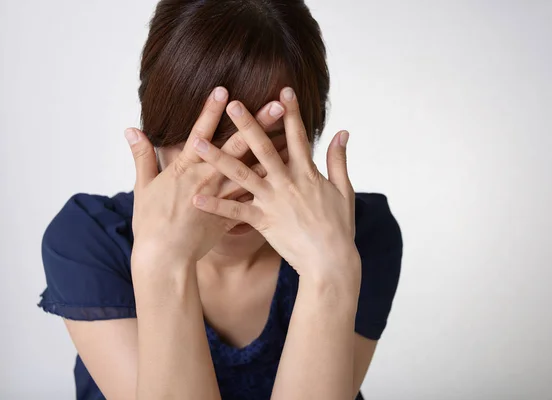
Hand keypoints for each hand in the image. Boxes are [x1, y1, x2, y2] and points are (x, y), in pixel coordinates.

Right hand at [125, 87, 286, 267]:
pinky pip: (255, 199)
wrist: (164, 259)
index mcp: (184, 168)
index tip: (225, 90)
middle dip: (256, 123)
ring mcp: (222, 197)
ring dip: (273, 152)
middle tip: (276, 105)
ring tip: (293, 136)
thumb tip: (131, 129)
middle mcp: (207, 178)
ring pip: (253, 170)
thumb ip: (142, 156)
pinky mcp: (231, 215)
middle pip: (236, 146)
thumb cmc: (151, 224)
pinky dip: (271, 187)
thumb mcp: (143, 187)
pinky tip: (288, 177)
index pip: (200, 133)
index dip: (211, 111)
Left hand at [192, 87, 358, 281]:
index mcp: (307, 173)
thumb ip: (339, 159)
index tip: (283, 90)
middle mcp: (287, 182)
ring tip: (197, 143)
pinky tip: (195, 197)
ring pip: (241, 175)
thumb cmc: (340, 227)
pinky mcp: (263, 222)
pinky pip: (235, 212)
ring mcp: (273, 202)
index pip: (297, 136)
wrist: (331, 262)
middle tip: (231, 104)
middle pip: (263, 148)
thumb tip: (342, 132)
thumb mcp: (344, 190)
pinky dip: (215, 205)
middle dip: (247, 124)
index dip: (291, 112)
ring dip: (218, 158)